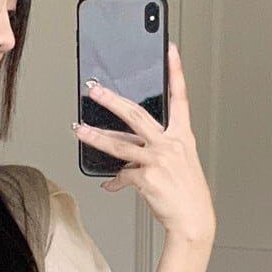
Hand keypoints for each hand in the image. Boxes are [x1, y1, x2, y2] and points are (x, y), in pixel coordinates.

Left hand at [74, 42, 216, 241]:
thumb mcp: (177, 166)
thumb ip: (151, 155)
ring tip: (80, 130)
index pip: (180, 98)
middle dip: (112, 101)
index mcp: (182, 136)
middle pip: (136, 115)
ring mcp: (158, 159)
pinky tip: (110, 185)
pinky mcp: (146, 177)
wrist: (192, 219)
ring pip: (120, 144)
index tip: (171, 51)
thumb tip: (124, 160)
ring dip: (96, 137)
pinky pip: (122, 176)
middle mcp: (170, 144)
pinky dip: (115, 182)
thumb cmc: (187, 193)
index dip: (176, 73)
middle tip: (95, 91)